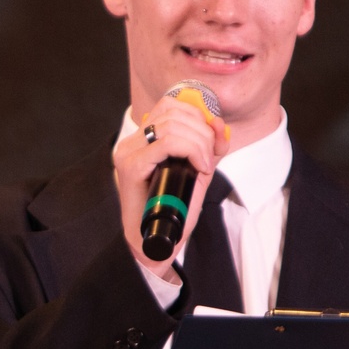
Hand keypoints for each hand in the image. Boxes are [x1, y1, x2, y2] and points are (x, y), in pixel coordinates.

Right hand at [111, 92, 230, 281]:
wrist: (157, 242)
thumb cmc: (174, 209)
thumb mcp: (198, 171)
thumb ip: (209, 147)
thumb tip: (219, 123)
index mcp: (143, 139)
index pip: (170, 105)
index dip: (198, 116)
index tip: (211, 140)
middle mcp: (131, 142)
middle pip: (173, 112)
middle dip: (202, 131)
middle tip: (209, 158)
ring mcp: (129, 153)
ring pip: (172, 124)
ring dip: (199, 142)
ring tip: (204, 164)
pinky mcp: (131, 167)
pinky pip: (167, 143)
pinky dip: (192, 150)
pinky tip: (200, 167)